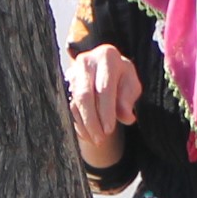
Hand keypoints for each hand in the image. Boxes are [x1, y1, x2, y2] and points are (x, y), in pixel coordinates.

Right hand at [65, 42, 141, 164]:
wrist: (105, 69)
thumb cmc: (121, 79)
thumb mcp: (131, 85)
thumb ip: (128, 100)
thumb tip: (126, 117)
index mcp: (107, 57)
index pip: (104, 87)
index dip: (106, 111)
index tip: (109, 130)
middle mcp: (86, 61)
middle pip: (84, 95)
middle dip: (92, 121)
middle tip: (100, 139)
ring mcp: (72, 72)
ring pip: (74, 103)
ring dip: (84, 125)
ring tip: (96, 140)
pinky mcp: (65, 85)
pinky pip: (68, 107)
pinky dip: (78, 124)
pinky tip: (87, 135)